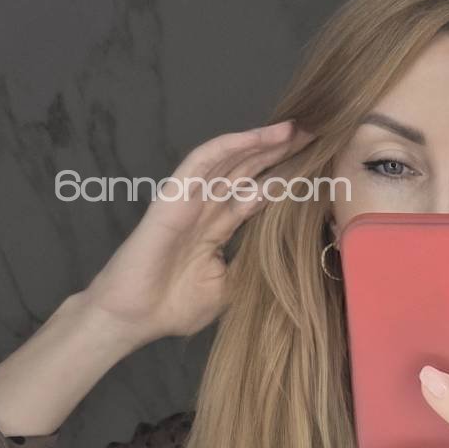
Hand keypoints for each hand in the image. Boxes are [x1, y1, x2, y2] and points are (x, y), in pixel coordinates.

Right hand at [83, 121, 313, 343]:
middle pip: (247, 171)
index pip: (255, 195)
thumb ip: (249, 266)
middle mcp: (206, 208)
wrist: (133, 318)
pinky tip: (255, 137)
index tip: (315, 167)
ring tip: (292, 128)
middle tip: (313, 135)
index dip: (282, 179)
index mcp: (217, 228)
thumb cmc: (172, 307)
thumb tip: (281, 257)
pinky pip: (201, 163)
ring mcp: (189, 200)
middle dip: (278, 153)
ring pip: (228, 160)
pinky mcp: (173, 198)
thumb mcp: (227, 289)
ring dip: (259, 142)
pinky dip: (228, 147)